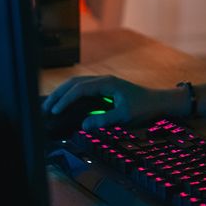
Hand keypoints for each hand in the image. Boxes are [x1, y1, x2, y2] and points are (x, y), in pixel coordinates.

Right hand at [42, 75, 182, 129]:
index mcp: (107, 83)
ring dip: (63, 94)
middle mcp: (103, 80)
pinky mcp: (105, 89)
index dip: (65, 99)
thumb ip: (104, 120)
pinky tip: (65, 104)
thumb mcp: (125, 116)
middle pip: (74, 83)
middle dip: (58, 94)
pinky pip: (84, 89)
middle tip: (45, 108)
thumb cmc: (145, 108)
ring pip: (77, 84)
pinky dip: (71, 95)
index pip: (79, 88)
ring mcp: (104, 83)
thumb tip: (84, 125)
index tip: (54, 111)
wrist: (160, 102)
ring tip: (50, 106)